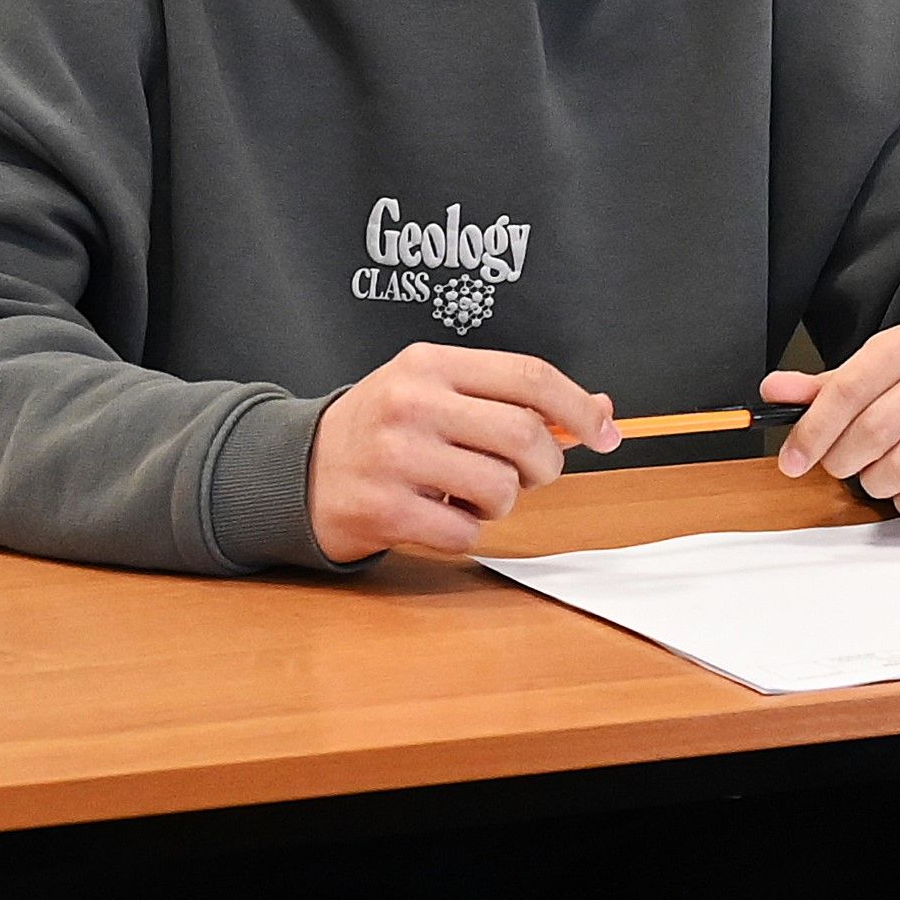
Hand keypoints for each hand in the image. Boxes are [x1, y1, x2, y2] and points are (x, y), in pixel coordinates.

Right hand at [309, 342, 610, 565]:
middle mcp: (411, 403)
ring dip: (501, 503)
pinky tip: (437, 515)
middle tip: (529, 475)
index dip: (579, 408)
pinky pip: (464, 533)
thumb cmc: (383, 430)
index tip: (603, 431)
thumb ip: (513, 398)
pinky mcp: (383, 509)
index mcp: (430, 365)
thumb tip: (601, 410)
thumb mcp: (438, 392)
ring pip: (501, 489)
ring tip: (468, 494)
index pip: (530, 376)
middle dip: (544, 466)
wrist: (295, 470)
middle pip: (524, 436)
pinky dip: (465, 532)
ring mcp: (394, 457)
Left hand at [763, 325, 899, 518]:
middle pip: (873, 431)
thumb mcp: (861, 384)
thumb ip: (817, 390)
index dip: (812, 431)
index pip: (847, 389)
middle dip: (842, 460)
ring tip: (876, 473)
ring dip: (875, 483)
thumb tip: (774, 390)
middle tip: (838, 465)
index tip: (792, 460)